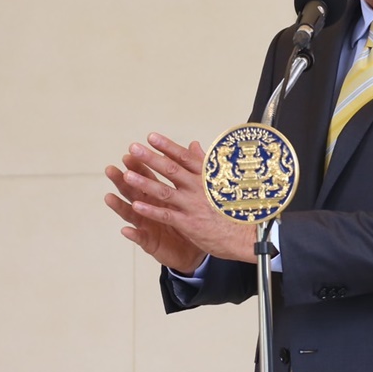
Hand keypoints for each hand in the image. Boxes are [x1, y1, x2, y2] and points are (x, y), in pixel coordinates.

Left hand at [104, 133, 258, 268]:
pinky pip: (166, 215)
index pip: (184, 158)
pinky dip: (151, 210)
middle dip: (150, 158)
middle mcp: (198, 188)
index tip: (151, 137)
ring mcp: (193, 206)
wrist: (246, 234)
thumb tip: (194, 145)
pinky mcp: (189, 223)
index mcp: (206, 177)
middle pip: (171, 170)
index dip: (166, 146)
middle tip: (133, 148)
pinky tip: (136, 204)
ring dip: (144, 183)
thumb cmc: (233, 207)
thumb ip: (204, 163)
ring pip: (164, 192)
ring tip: (127, 175)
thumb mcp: (221, 181)